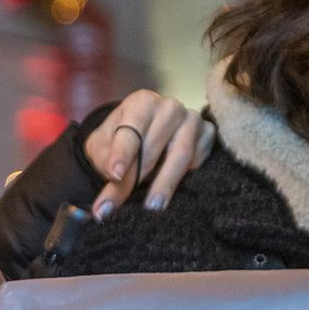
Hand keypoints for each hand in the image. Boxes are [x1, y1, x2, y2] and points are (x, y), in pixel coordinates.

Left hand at [83, 90, 215, 218]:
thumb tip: (112, 183)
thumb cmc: (118, 139)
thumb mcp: (101, 147)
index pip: (132, 131)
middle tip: (121, 204)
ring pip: (180, 154)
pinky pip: (199, 158)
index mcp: (142, 102)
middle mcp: (170, 106)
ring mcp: (192, 119)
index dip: (122, 154)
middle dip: (136, 178)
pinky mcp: (208, 133)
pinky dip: (185, 175)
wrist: (140, 135)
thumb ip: (104, 161)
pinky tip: (170, 190)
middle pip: (154, 147)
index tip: (115, 176)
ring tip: (153, 207)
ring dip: (165, 183)